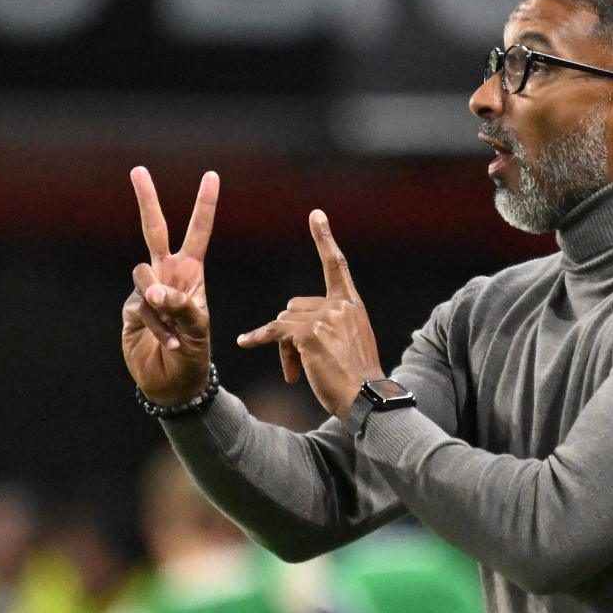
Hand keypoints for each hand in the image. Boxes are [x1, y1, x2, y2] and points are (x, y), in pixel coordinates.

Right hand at [121, 167, 218, 405]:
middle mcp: (167, 274)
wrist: (174, 381)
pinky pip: (141, 308)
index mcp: (192, 272)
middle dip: (147, 199)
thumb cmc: (195, 352)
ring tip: (176, 329)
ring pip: (144, 275)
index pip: (198, 232)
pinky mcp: (130, 308)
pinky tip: (170, 343)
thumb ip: (179, 306)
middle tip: (138, 169)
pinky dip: (158, 328)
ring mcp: (146, 290)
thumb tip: (152, 291)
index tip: (212, 175)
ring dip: (162, 304)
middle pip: (154, 230)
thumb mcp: (198, 328)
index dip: (204, 205)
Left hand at [237, 210, 384, 419]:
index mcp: (352, 304)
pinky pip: (274, 332)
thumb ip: (328, 326)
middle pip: (294, 307)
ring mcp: (325, 317)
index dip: (324, 238)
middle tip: (298, 364)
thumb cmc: (356, 379)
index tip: (316, 214)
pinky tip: (245, 342)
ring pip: (283, 323)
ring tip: (295, 373)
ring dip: (284, 349)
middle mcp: (340, 305)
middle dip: (290, 334)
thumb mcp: (349, 344)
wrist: (367, 397)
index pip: (337, 265)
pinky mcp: (309, 333)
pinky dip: (258, 338)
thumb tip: (288, 328)